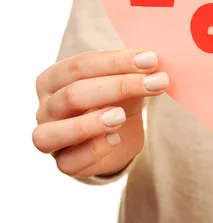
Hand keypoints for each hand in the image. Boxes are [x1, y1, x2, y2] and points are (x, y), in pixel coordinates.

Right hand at [33, 49, 168, 176]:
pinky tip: (115, 139)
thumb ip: (134, 70)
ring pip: (54, 132)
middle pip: (73, 94)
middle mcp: (46, 107)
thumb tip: (153, 58)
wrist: (119, 136)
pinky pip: (69, 162)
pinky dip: (92, 150)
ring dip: (89, 123)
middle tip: (156, 82)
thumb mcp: (125, 80)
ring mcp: (50, 138)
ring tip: (121, 116)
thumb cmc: (116, 100)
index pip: (80, 65)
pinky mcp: (64, 163)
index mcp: (54, 79)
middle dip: (118, 86)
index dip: (116, 61)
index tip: (151, 59)